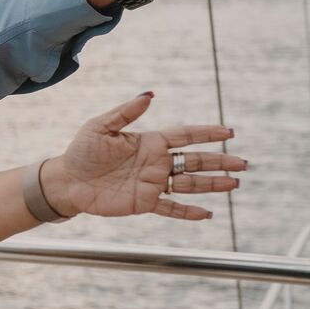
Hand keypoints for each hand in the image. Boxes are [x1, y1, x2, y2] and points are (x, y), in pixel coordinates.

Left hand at [40, 92, 245, 221]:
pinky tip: (207, 214)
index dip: (206, 134)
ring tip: (234, 184)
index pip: (185, 136)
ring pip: (189, 184)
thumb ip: (126, 112)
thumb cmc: (81, 151)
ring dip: (212, 185)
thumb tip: (150, 95)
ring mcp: (152, 183)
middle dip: (219, 162)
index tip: (229, 132)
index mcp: (149, 142)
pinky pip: (170, 208)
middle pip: (194, 161)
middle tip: (243, 163)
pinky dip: (188, 212)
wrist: (66, 180)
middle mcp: (155, 162)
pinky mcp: (143, 202)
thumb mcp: (100, 126)